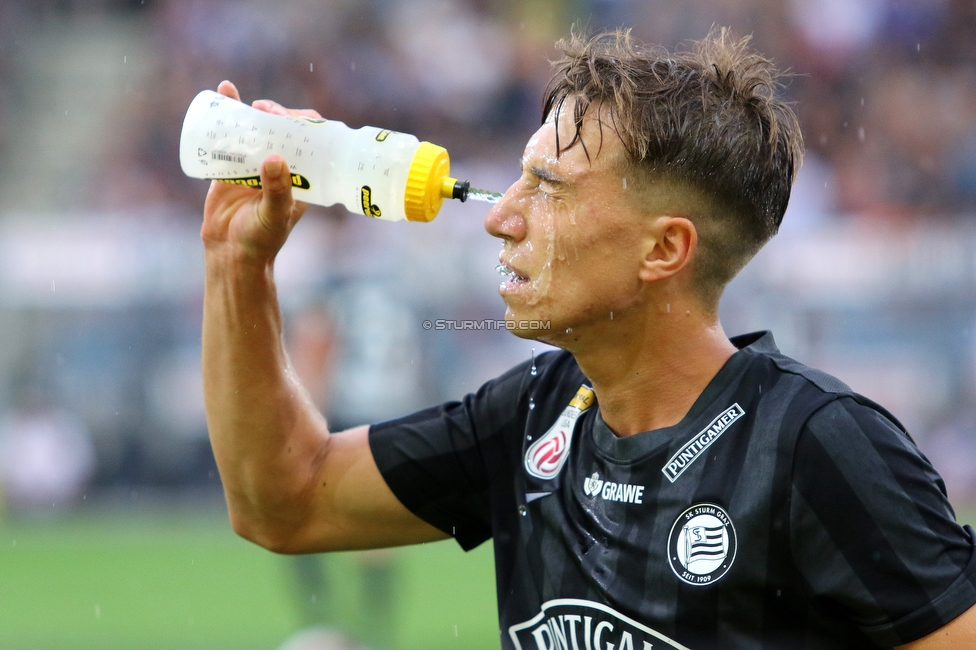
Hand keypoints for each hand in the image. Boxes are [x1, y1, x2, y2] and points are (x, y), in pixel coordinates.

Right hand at [200, 81, 323, 262]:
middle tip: (265, 110)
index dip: (305, 123)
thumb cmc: (261, 239)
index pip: (312, 141)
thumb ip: (276, 191)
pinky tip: (225, 92)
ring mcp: (256, 163)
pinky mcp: (231, 164)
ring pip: (259, 128)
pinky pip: (231, 134)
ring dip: (254, 110)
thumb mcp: (273, 216)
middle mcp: (282, 166)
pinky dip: (228, 111)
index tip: (291, 117)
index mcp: (303, 177)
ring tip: (247, 103)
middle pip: (285, 128)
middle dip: (278, 114)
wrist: (230, 252)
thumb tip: (275, 158)